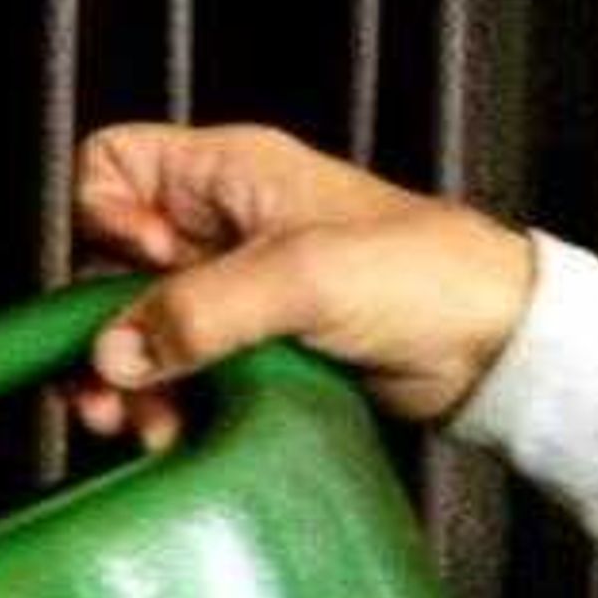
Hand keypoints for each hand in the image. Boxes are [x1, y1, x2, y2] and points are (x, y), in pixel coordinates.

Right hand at [66, 122, 540, 446]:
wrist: (496, 347)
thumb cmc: (428, 277)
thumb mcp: (304, 279)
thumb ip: (201, 310)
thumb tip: (113, 350)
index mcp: (228, 174)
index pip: (112, 166)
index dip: (104, 216)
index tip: (142, 266)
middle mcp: (217, 224)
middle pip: (106, 261)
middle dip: (102, 327)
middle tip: (109, 383)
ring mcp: (230, 286)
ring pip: (134, 325)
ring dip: (126, 379)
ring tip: (137, 424)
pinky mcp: (245, 344)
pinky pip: (174, 368)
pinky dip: (162, 402)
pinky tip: (169, 432)